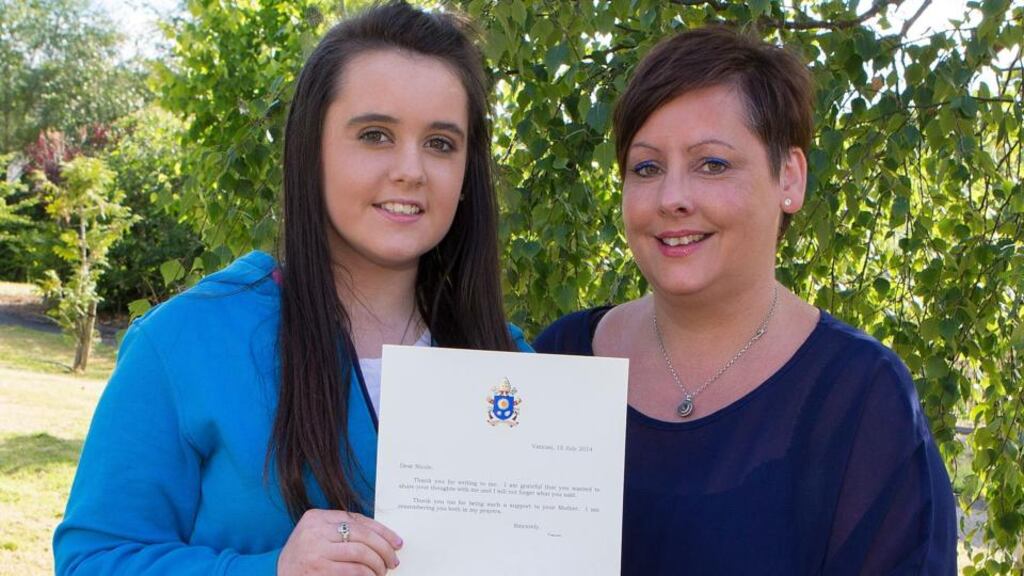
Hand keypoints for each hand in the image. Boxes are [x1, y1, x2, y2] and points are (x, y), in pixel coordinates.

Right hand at [278, 509, 402, 574]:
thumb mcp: (319, 535)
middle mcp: (315, 531)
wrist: (276, 574)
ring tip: (382, 571)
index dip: (382, 532)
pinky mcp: (318, 571)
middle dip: (383, 549)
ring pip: (360, 554)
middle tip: (393, 561)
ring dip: (377, 565)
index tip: (396, 542)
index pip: (358, 520)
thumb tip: (382, 538)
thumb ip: (343, 531)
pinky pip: (353, 572)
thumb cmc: (304, 555)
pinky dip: (367, 575)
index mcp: (317, 517)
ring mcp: (315, 551)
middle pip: (362, 536)